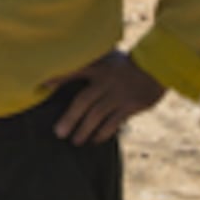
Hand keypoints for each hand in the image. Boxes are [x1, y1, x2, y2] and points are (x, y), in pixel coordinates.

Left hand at [41, 51, 167, 144]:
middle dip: (70, 119)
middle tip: (59, 133)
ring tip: (75, 141)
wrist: (156, 67)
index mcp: (100, 66)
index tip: (42, 86)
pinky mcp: (131, 105)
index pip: (76, 70)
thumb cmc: (126, 65)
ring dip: (84, 130)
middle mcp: (107, 80)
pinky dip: (102, 133)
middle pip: (84, 101)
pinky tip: (94, 140)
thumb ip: (90, 66)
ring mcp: (119, 93)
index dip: (59, 77)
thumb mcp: (108, 58)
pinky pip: (113, 123)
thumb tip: (62, 76)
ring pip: (97, 116)